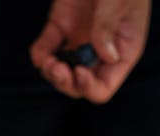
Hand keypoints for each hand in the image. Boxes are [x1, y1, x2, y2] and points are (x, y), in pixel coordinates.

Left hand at [30, 0, 150, 102]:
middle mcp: (100, 51)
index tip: (80, 72)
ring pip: (63, 71)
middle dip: (67, 83)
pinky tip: (38, 54)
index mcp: (122, 51)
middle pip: (81, 84)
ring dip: (52, 73)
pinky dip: (40, 54)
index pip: (105, 86)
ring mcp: (80, 38)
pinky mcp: (61, 24)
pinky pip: (48, 47)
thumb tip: (105, 55)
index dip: (91, 87)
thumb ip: (109, 25)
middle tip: (56, 69)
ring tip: (46, 62)